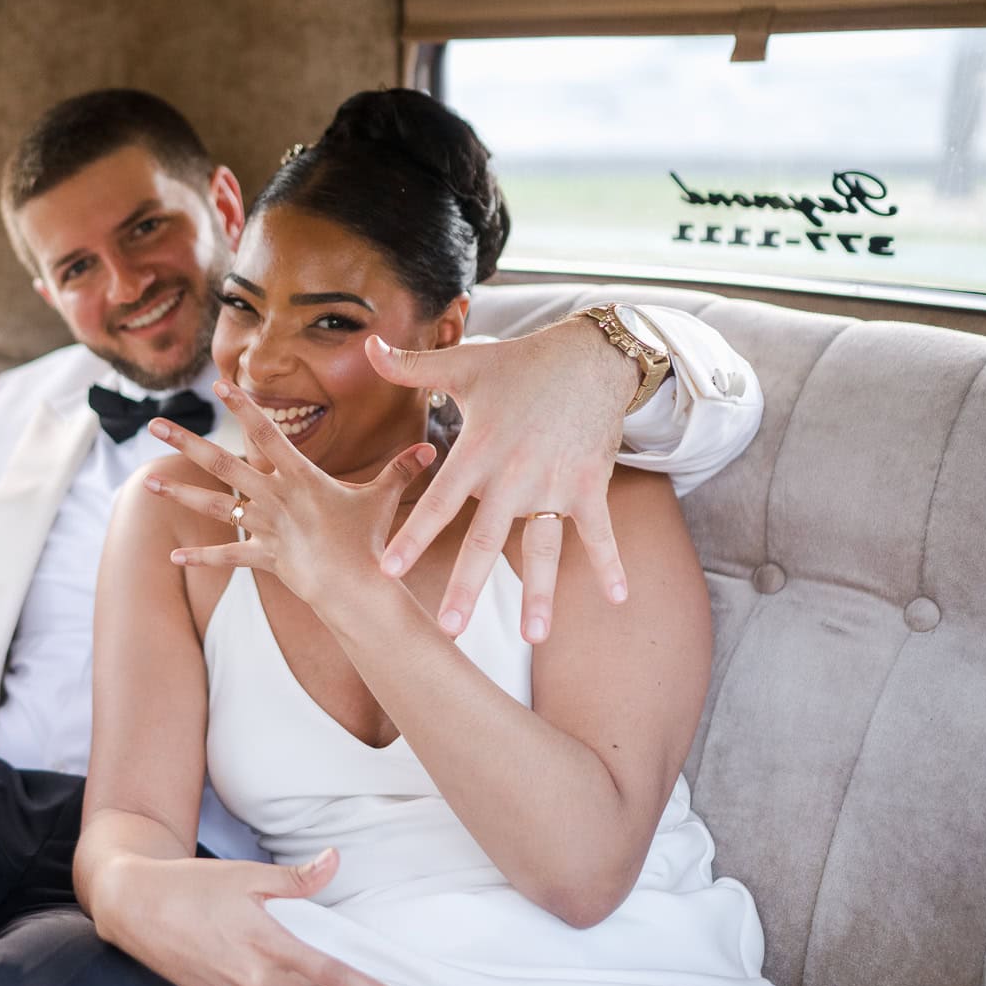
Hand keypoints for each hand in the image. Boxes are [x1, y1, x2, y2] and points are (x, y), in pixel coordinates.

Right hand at [94, 848, 409, 985]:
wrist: (132, 905)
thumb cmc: (191, 885)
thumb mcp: (246, 875)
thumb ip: (296, 878)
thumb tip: (335, 862)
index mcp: (266, 943)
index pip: (329, 974)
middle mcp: (252, 976)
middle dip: (328, 982)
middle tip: (345, 970)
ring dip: (295, 980)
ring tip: (284, 952)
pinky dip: (266, 982)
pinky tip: (252, 960)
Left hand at [142, 379, 434, 610]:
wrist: (356, 589)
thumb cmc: (370, 542)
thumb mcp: (383, 499)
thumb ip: (401, 469)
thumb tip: (431, 448)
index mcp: (300, 477)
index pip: (267, 433)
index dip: (244, 407)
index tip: (220, 385)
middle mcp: (275, 498)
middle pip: (223, 464)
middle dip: (187, 443)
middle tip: (155, 425)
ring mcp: (265, 528)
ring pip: (215, 506)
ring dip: (182, 495)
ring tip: (149, 486)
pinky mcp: (263, 557)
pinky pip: (227, 556)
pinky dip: (202, 557)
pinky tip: (173, 556)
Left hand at [371, 318, 638, 643]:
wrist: (593, 355)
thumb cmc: (521, 363)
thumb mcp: (465, 363)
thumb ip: (412, 366)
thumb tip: (367, 347)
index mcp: (478, 451)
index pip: (437, 503)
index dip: (411, 536)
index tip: (387, 570)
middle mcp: (514, 475)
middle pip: (485, 541)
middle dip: (467, 587)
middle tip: (448, 630)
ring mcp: (556, 485)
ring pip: (542, 548)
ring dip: (539, 594)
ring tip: (533, 637)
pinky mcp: (591, 486)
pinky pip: (599, 532)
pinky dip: (611, 564)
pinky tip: (618, 600)